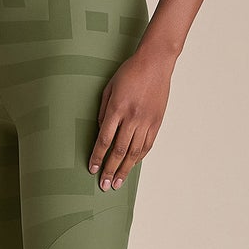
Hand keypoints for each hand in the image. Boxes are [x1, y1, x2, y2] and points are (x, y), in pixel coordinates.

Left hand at [89, 49, 171, 189]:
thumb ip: (103, 111)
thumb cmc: (129, 73)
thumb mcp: (108, 88)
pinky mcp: (157, 122)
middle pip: (119, 151)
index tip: (91, 169)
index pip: (104, 139)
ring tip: (117, 182)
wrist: (155, 63)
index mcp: (117, 108)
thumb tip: (101, 133)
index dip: (97, 156)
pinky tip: (132, 166)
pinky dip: (138, 157)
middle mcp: (132, 117)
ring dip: (125, 169)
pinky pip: (147, 145)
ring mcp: (146, 121)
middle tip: (103, 185)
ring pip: (134, 152)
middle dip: (109, 170)